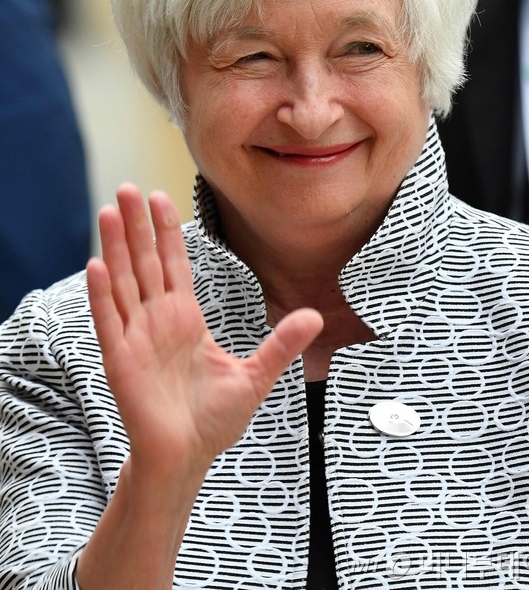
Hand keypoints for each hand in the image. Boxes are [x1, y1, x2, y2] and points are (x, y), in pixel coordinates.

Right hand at [86, 184, 321, 482]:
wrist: (187, 458)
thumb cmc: (214, 419)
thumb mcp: (255, 376)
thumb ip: (281, 344)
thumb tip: (316, 314)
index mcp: (185, 318)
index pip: (173, 265)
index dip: (166, 232)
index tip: (161, 196)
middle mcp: (158, 320)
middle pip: (145, 262)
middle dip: (137, 225)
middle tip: (127, 186)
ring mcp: (136, 337)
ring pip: (123, 282)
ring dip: (116, 247)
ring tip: (110, 210)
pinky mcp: (120, 360)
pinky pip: (108, 321)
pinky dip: (101, 294)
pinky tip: (97, 264)